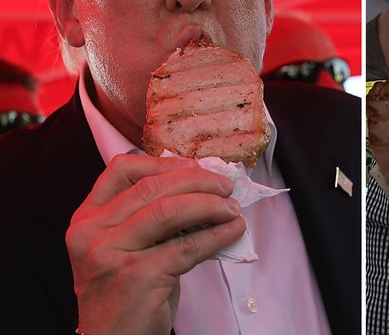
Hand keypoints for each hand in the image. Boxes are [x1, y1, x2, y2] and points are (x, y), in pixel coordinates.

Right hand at [66, 154, 245, 334]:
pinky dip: (217, 235)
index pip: (121, 170)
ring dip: (210, 205)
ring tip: (231, 209)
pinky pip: (187, 246)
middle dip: (197, 181)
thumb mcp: (125, 247)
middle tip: (225, 187)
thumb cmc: (124, 293)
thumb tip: (201, 188)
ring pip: (170, 211)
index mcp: (88, 219)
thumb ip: (148, 216)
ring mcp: (111, 254)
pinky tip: (232, 232)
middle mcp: (93, 233)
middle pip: (153, 187)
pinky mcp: (137, 276)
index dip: (163, 162)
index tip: (193, 165)